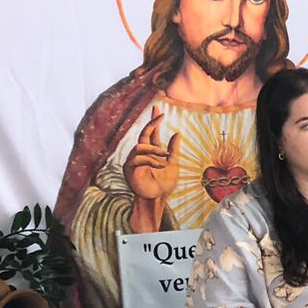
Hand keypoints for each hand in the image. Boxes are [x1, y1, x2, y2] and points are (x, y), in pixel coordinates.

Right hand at [124, 107, 180, 230]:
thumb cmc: (164, 183)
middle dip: (151, 123)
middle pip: (143, 134)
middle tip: (160, 116)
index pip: (151, 132)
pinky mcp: (129, 169)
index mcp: (152, 151)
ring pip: (140, 146)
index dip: (154, 121)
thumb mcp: (173, 163)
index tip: (158, 109)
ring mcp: (134, 161)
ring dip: (154, 149)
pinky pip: (138, 159)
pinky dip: (151, 160)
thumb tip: (177, 133)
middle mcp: (141, 154)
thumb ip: (173, 149)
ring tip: (165, 155)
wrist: (158, 198)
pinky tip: (161, 165)